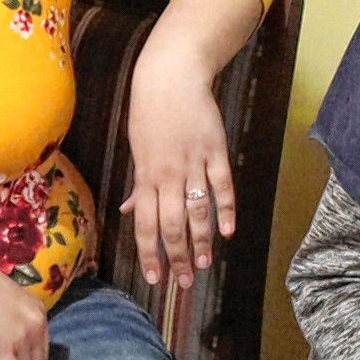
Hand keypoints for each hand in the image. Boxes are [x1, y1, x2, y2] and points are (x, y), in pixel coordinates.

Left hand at [122, 16, 237, 286]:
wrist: (171, 77)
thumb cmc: (150, 113)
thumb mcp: (138, 149)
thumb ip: (139, 184)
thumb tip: (131, 211)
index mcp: (146, 177)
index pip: (145, 225)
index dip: (150, 254)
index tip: (155, 278)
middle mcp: (167, 175)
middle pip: (172, 225)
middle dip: (178, 257)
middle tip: (185, 282)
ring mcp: (193, 163)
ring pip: (197, 211)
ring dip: (202, 240)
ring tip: (206, 264)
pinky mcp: (215, 151)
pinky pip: (222, 186)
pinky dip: (226, 209)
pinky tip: (228, 231)